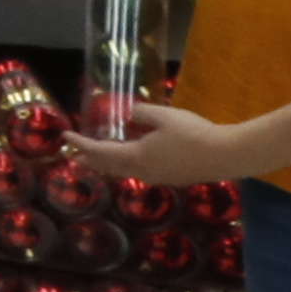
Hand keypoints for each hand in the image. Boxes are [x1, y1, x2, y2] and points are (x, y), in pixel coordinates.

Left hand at [71, 95, 257, 185]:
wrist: (225, 155)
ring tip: (97, 159)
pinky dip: (125, 166)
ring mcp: (157, 177)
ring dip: (107, 165)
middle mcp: (142, 171)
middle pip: (108, 166)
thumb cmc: (192, 133)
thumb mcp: (164, 116)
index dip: (81, 144)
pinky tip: (131, 160)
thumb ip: (142, 113)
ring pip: (124, 171)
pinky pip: (139, 172)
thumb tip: (128, 114)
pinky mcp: (171, 178)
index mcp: (135, 157)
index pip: (99, 151)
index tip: (65, 137)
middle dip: (89, 160)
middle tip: (73, 155)